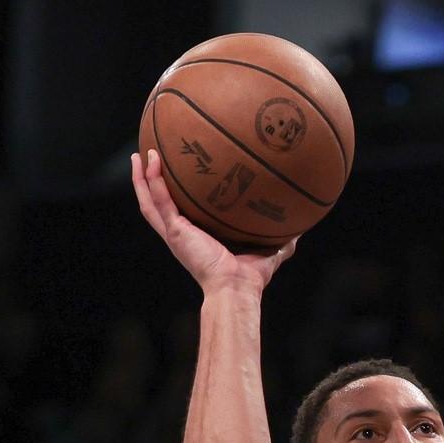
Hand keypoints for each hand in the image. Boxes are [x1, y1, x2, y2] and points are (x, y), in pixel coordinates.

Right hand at [130, 150, 296, 294]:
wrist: (237, 287)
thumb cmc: (250, 276)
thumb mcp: (269, 250)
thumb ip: (283, 239)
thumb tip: (303, 228)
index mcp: (196, 236)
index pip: (180, 211)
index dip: (174, 195)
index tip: (174, 176)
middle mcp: (181, 233)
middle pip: (157, 202)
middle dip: (149, 182)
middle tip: (146, 158)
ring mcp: (175, 231)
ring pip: (150, 199)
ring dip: (142, 177)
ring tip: (140, 154)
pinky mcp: (175, 230)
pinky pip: (159, 200)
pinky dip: (152, 180)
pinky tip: (151, 160)